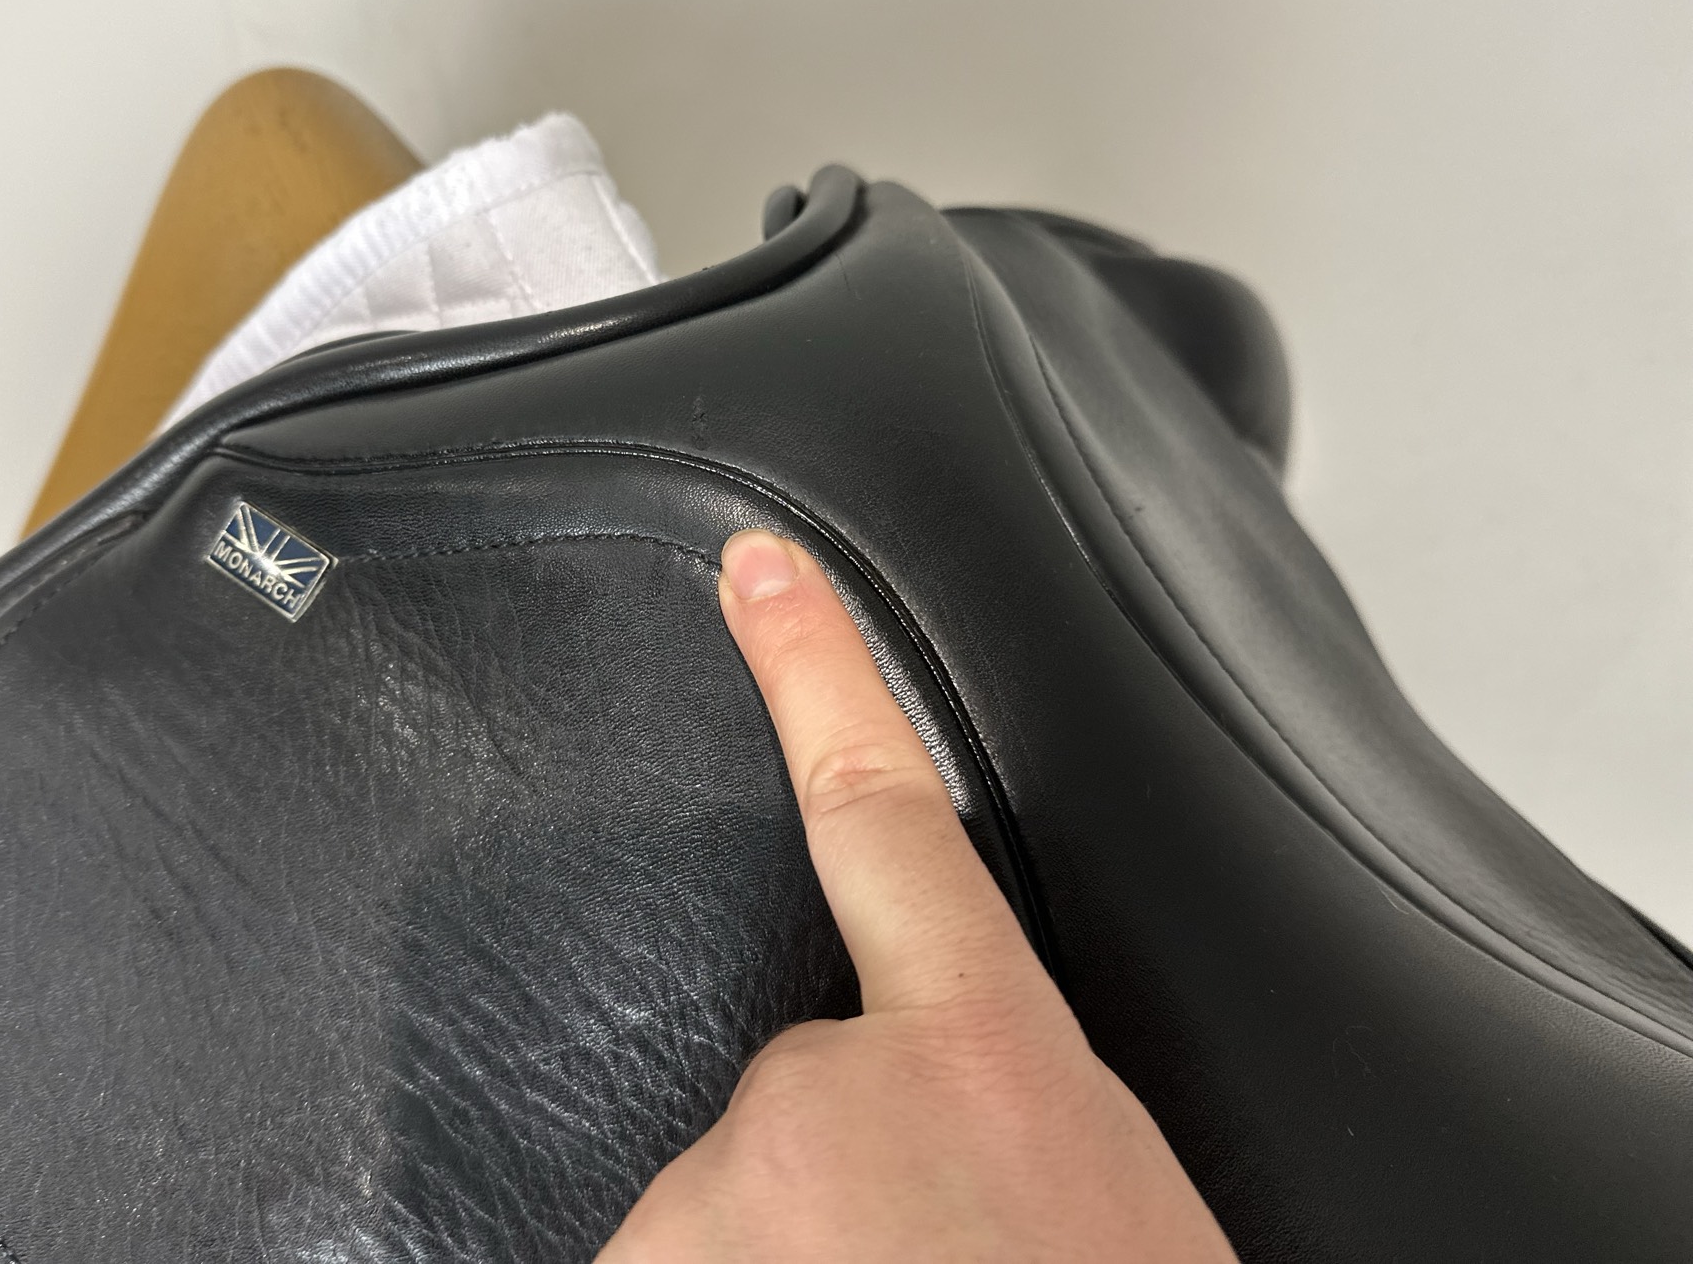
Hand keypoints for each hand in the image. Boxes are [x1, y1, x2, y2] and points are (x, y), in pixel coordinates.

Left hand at [597, 531, 1236, 1262]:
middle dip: (833, 1177)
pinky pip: (665, 1258)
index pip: (891, 813)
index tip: (763, 571)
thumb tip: (947, 1112)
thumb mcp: (1101, 1192)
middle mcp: (830, 1092)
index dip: (822, 673)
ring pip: (721, 1205)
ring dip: (779, 1256)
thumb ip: (1005, 1104)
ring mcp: (722, 1190)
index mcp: (987, 1054)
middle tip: (919, 1263)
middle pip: (788, 1092)